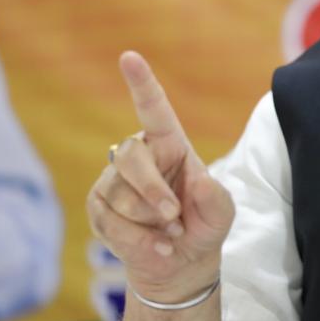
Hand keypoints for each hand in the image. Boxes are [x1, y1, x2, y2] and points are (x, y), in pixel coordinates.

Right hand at [86, 51, 234, 303]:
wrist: (182, 263)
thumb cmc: (204, 225)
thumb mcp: (221, 212)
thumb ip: (214, 196)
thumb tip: (196, 181)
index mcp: (171, 145)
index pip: (155, 110)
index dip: (142, 83)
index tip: (129, 56)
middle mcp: (139, 156)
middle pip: (131, 159)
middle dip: (152, 192)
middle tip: (174, 216)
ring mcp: (113, 181)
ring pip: (119, 196)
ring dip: (149, 222)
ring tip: (169, 231)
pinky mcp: (98, 208)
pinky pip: (110, 222)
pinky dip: (138, 240)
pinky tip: (156, 246)